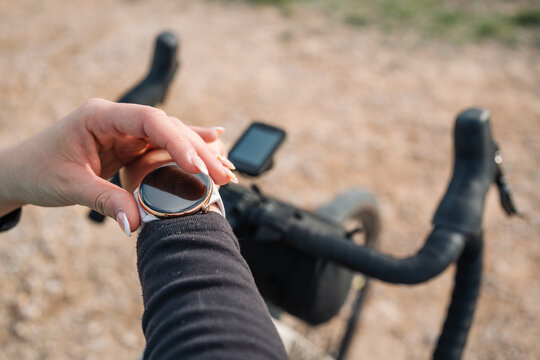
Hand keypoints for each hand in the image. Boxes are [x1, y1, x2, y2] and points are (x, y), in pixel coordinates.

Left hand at [0, 98, 235, 232]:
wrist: (22, 171)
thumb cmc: (39, 170)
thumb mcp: (70, 186)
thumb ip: (107, 201)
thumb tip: (138, 223)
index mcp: (100, 116)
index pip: (148, 120)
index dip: (177, 140)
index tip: (197, 165)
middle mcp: (118, 119)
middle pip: (167, 128)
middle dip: (197, 151)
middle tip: (223, 175)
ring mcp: (126, 131)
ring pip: (171, 137)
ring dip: (198, 154)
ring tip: (225, 171)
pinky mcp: (131, 145)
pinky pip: (164, 146)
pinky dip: (188, 149)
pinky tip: (214, 143)